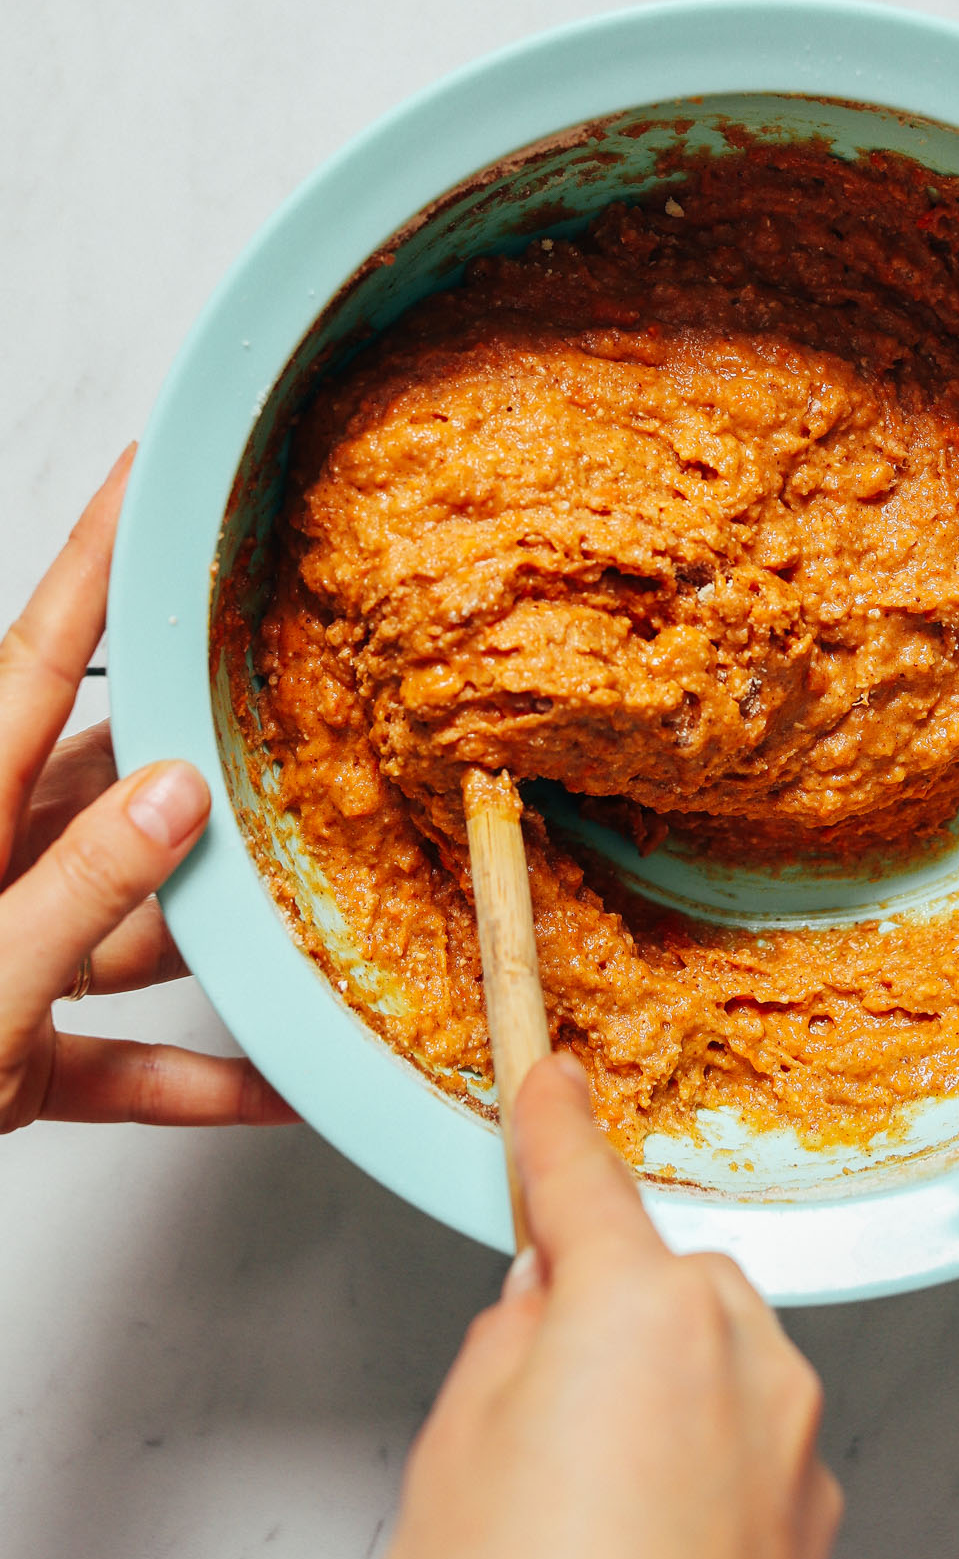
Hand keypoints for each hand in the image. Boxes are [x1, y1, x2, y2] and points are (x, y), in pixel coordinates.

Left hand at [0, 448, 295, 1131]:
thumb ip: (79, 889)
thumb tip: (176, 793)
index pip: (45, 652)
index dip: (103, 553)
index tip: (155, 469)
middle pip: (119, 776)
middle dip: (212, 740)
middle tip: (300, 689)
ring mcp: (8, 950)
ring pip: (140, 910)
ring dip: (225, 927)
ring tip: (326, 907)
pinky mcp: (18, 1043)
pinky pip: (128, 1050)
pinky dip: (199, 1075)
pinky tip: (277, 1089)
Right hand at [385, 1056, 842, 1558]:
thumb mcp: (457, 1454)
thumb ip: (510, 1343)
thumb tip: (546, 1304)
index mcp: (645, 1310)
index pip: (583, 1183)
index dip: (555, 1124)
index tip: (552, 1075)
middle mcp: (743, 1354)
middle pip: (662, 1284)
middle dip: (607, 1316)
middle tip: (529, 1413)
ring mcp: (792, 1441)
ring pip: (712, 1367)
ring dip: (658, 1400)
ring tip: (579, 1522)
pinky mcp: (817, 1523)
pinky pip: (748, 1448)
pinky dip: (700, 1472)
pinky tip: (637, 1558)